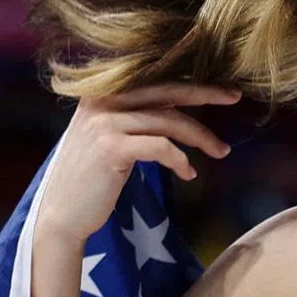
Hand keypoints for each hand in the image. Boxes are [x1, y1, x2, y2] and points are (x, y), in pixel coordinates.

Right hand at [37, 83, 239, 242]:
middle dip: (205, 94)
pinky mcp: (111, 148)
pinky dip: (181, 159)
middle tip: (235, 98)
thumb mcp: (109, 139)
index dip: (190, 83)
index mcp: (101, 94)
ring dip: (201, 137)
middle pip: (165, 91)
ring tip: (220, 152)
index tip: (222, 89)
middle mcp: (101, 102)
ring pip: (169, 121)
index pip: (154, 81)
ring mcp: (104, 123)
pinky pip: (160, 146)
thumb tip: (178, 114)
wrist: (61, 214)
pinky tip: (189, 173)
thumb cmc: (92, 180)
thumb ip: (135, 120)